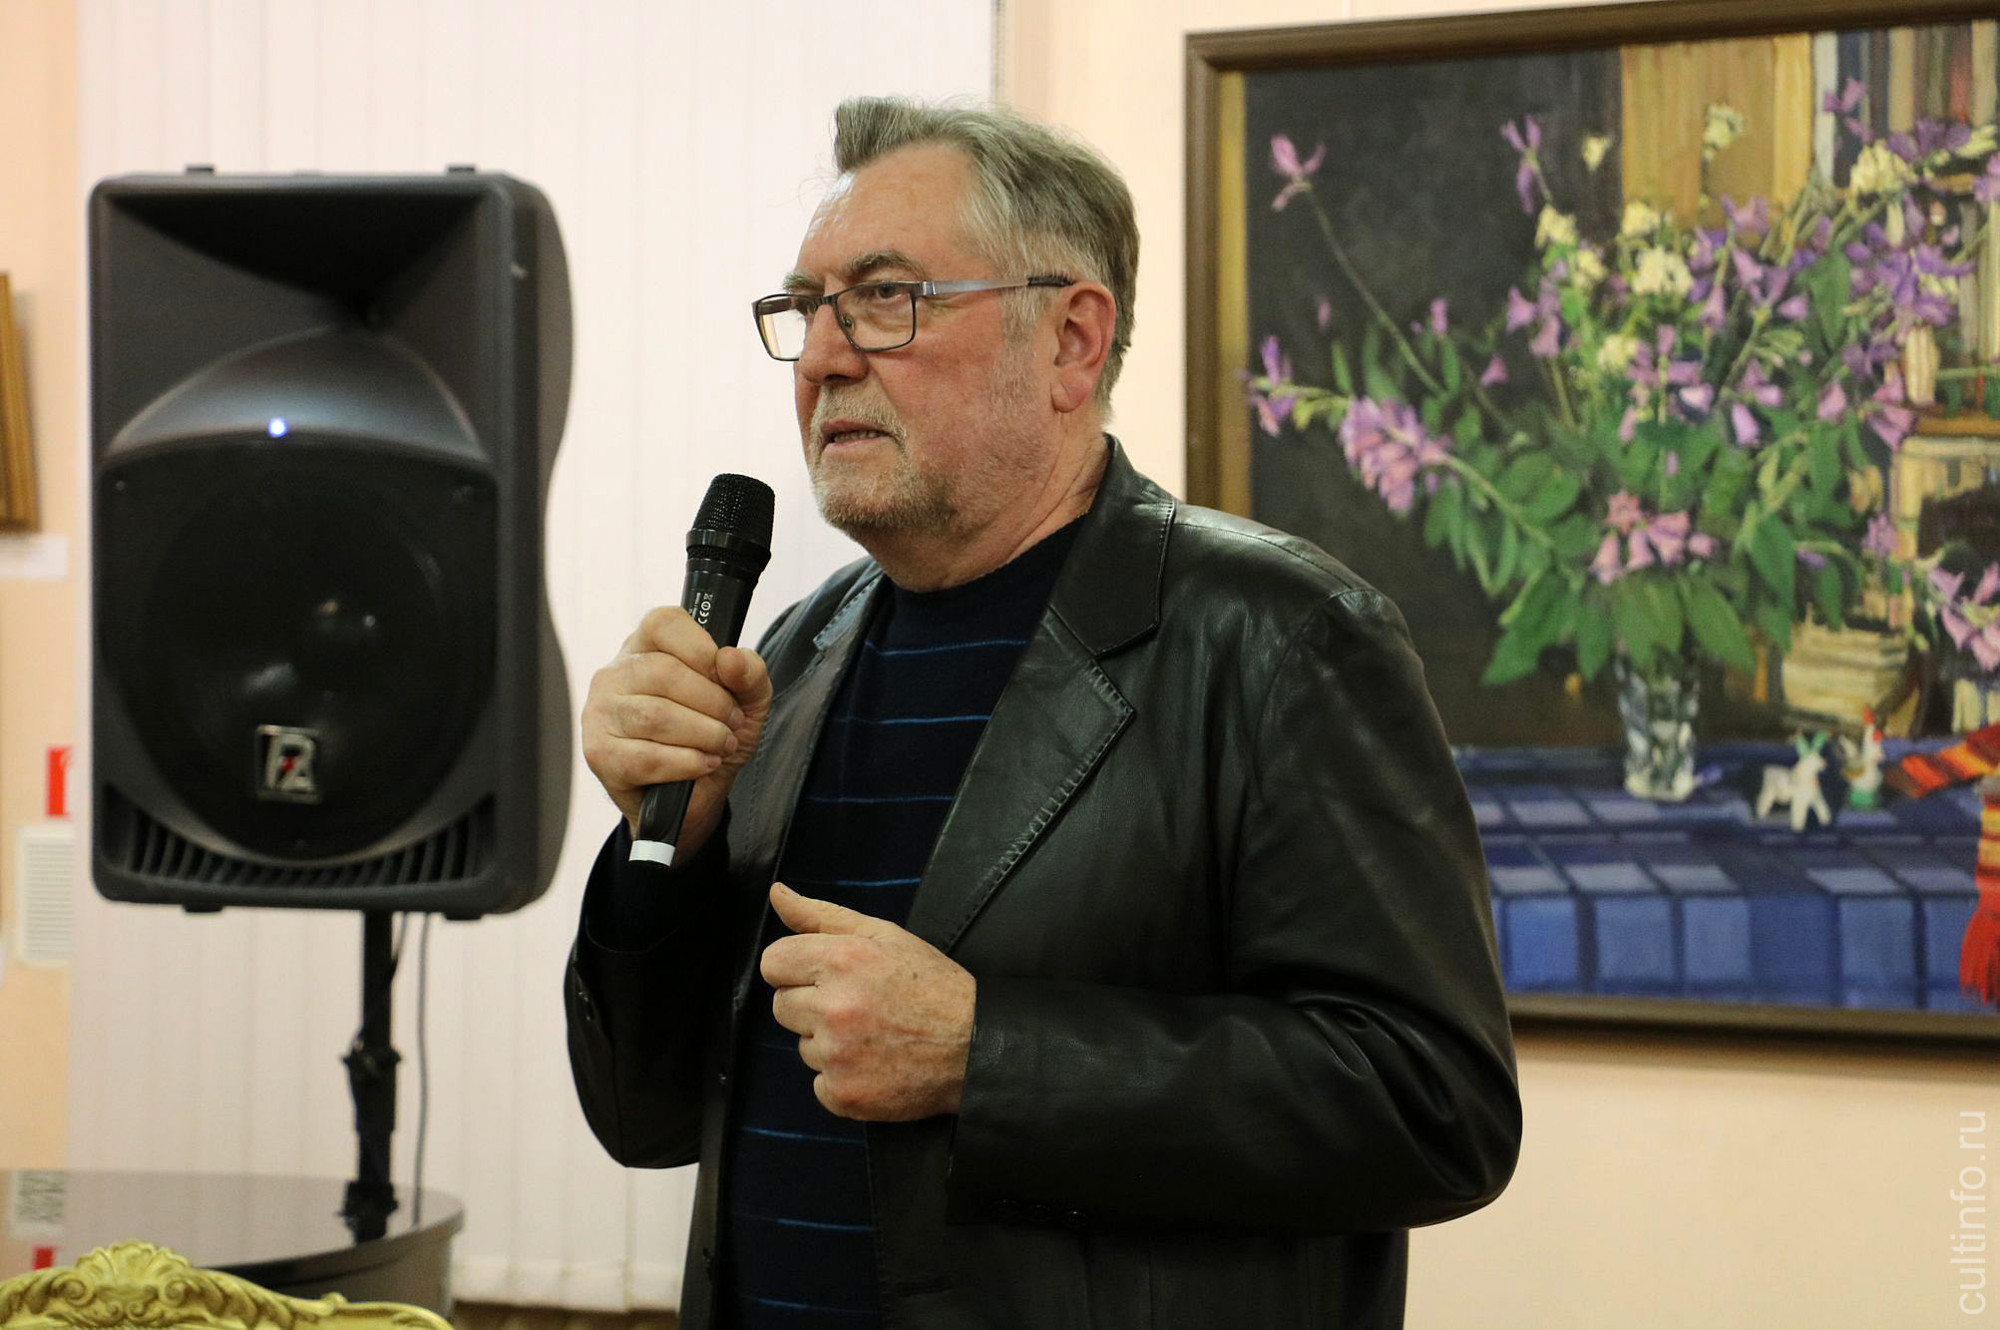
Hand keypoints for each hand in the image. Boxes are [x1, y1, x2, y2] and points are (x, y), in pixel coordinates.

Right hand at [580, 605, 771, 856]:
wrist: (692, 797)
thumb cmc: (711, 735)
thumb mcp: (746, 701)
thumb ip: (750, 673)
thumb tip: (730, 659)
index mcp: (645, 646)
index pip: (665, 624)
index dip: (702, 649)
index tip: (726, 677)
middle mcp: (614, 673)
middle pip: (664, 673)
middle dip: (713, 702)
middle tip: (732, 724)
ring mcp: (600, 713)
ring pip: (656, 716)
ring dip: (703, 734)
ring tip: (721, 745)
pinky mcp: (600, 753)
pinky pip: (647, 756)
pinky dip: (686, 763)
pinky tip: (702, 764)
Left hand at [761, 883, 975, 1120]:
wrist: (976, 1047)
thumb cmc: (932, 987)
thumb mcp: (884, 936)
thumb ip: (821, 916)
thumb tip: (778, 894)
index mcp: (841, 961)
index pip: (772, 963)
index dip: (797, 968)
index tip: (824, 976)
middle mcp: (833, 1009)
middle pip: (781, 1005)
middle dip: (812, 1004)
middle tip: (859, 1005)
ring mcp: (837, 1056)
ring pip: (802, 1046)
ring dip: (828, 1043)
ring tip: (874, 1035)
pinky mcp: (844, 1095)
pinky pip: (819, 1084)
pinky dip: (842, 1078)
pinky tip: (876, 1064)